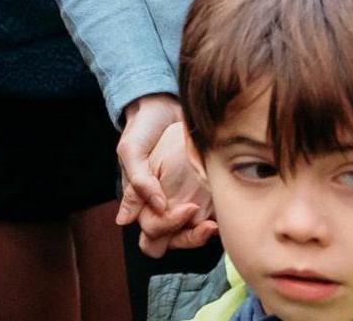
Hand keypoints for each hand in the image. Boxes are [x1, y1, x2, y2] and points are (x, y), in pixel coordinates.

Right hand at [117, 93, 218, 254]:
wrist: (165, 109)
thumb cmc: (143, 129)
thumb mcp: (132, 150)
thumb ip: (138, 181)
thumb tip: (146, 212)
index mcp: (140, 202)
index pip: (151, 235)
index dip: (168, 228)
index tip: (187, 207)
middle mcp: (160, 208)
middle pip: (169, 244)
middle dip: (186, 239)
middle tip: (203, 223)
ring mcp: (180, 203)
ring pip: (187, 239)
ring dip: (200, 235)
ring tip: (214, 221)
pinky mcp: (200, 197)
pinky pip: (204, 223)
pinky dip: (213, 223)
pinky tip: (221, 211)